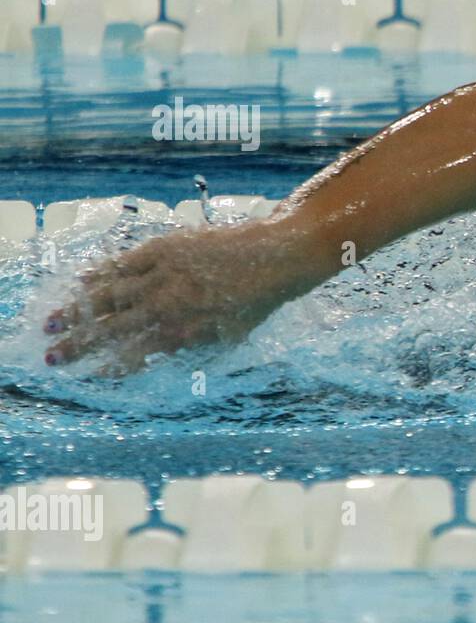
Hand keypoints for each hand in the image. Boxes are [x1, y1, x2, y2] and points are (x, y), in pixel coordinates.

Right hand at [43, 219, 308, 372]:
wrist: (277, 256)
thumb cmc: (256, 301)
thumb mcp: (227, 336)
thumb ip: (192, 346)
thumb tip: (160, 356)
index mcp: (186, 331)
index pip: (137, 356)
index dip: (111, 367)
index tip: (91, 375)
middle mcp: (169, 305)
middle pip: (112, 329)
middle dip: (79, 345)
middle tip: (52, 358)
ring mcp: (164, 274)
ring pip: (109, 296)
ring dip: (76, 311)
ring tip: (51, 324)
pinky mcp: (165, 248)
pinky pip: (123, 263)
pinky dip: (100, 274)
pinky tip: (80, 284)